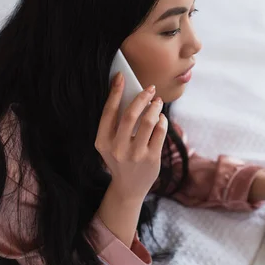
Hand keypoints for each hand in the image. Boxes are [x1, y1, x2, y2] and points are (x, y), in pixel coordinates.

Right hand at [95, 73, 167, 201]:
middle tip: (150, 88)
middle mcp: (117, 148)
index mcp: (102, 142)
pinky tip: (161, 117)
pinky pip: (160, 132)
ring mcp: (135, 155)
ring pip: (148, 122)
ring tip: (158, 102)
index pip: (108, 112)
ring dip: (155, 107)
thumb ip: (116, 124)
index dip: (115, 92)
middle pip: (130, 114)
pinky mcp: (151, 159)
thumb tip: (130, 93)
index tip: (121, 76)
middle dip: (141, 97)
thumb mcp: (110, 144)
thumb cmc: (120, 159)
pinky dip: (162, 120)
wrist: (128, 188)